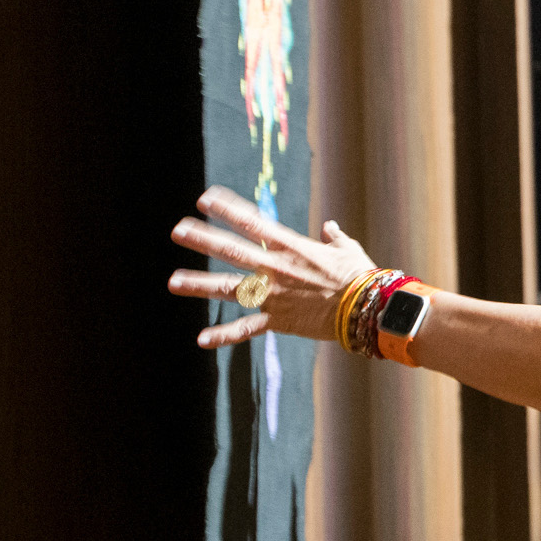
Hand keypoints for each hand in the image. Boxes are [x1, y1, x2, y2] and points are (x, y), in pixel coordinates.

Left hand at [166, 185, 378, 347]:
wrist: (366, 309)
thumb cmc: (360, 276)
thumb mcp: (347, 249)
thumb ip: (333, 237)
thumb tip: (328, 227)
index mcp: (290, 247)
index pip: (252, 222)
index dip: (227, 209)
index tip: (205, 199)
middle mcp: (275, 269)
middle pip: (231, 250)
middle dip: (203, 239)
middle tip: (178, 230)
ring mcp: (273, 296)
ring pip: (229, 289)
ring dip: (199, 285)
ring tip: (174, 281)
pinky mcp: (277, 321)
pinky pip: (246, 329)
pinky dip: (224, 336)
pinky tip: (201, 340)